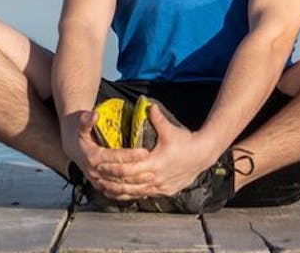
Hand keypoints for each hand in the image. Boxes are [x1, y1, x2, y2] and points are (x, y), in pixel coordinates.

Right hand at [62, 109, 146, 196]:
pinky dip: (128, 193)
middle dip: (136, 173)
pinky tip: (141, 192)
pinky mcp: (99, 185)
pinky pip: (115, 193)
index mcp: (91, 156)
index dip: (130, 155)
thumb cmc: (78, 131)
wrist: (71, 145)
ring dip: (134, 185)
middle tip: (152, 170)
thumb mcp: (79, 122)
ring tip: (150, 181)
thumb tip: (95, 115)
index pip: (114, 157)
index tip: (145, 152)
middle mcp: (94, 170)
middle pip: (118, 175)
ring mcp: (96, 180)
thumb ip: (86, 119)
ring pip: (117, 187)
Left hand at [94, 103, 216, 199]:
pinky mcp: (165, 191)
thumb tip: (148, 105)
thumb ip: (157, 119)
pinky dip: (132, 195)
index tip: (99, 164)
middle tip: (96, 177)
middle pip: (128, 183)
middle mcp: (156, 178)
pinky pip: (144, 195)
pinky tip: (122, 194)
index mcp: (154, 163)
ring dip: (119, 191)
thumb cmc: (186, 142)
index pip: (127, 169)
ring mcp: (160, 187)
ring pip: (135, 193)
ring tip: (104, 188)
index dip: (112, 168)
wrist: (203, 155)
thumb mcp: (171, 130)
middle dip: (111, 181)